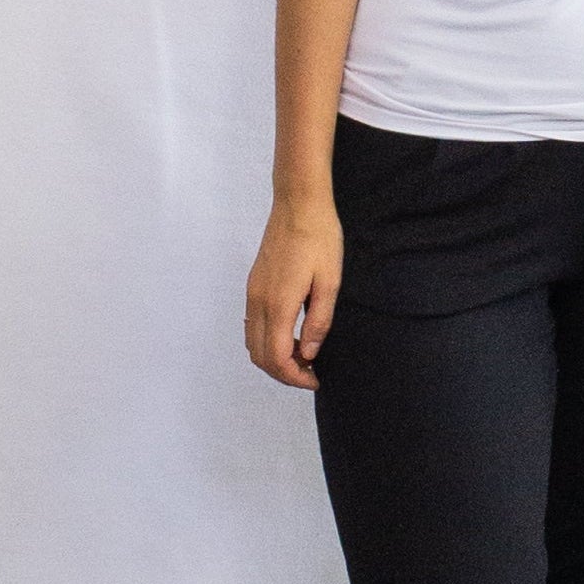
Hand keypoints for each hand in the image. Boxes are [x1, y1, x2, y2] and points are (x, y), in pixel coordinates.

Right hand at [246, 200, 344, 387]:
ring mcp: (253, 292)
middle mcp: (259, 301)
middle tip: (311, 373)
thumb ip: (319, 321)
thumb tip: (310, 353)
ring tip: (303, 356)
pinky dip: (268, 341)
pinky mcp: (254, 285)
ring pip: (253, 342)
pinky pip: (253, 325)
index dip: (294, 377)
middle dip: (283, 373)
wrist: (298, 203)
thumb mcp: (330, 281)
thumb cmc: (319, 238)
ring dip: (274, 358)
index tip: (314, 379)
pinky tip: (292, 335)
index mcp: (279, 303)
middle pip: (260, 356)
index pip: (277, 357)